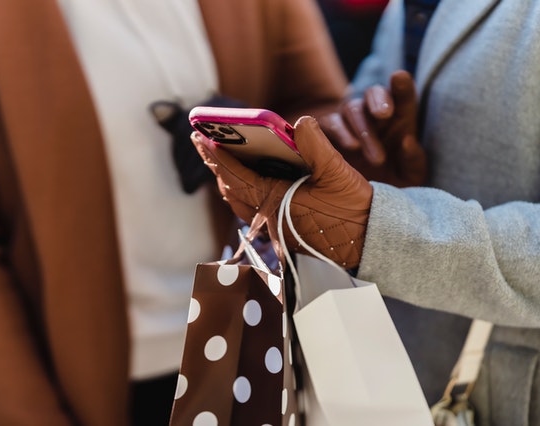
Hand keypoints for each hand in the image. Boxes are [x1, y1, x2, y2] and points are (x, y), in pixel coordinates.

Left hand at [192, 116, 371, 267]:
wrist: (368, 242)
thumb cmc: (354, 210)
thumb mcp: (338, 173)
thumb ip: (317, 146)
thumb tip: (301, 121)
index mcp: (275, 202)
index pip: (235, 177)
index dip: (216, 156)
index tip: (200, 137)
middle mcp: (268, 218)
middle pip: (230, 189)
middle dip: (215, 165)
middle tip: (202, 141)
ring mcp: (273, 227)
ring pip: (238, 201)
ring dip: (226, 179)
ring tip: (219, 157)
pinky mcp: (281, 231)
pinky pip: (251, 210)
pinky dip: (242, 191)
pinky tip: (246, 178)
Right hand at [320, 70, 426, 186]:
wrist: (364, 199)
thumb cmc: (393, 182)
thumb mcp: (411, 177)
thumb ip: (414, 160)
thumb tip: (407, 140)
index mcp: (400, 119)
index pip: (403, 95)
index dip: (402, 85)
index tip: (399, 77)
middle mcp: (374, 115)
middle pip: (374, 93)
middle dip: (379, 99)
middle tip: (384, 114)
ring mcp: (350, 122)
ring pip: (353, 108)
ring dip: (363, 128)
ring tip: (376, 157)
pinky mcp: (330, 133)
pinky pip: (331, 124)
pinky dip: (340, 133)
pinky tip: (351, 148)